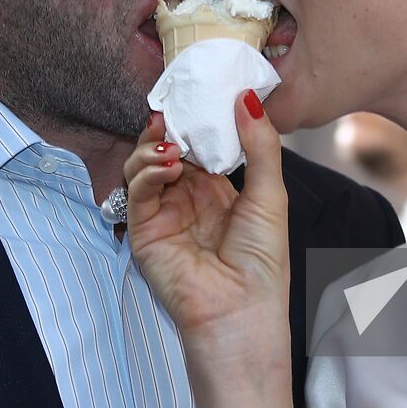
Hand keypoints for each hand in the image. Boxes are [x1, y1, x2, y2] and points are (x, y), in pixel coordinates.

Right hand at [123, 91, 289, 337]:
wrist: (240, 312)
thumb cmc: (262, 261)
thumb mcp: (269, 193)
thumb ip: (259, 145)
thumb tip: (248, 97)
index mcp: (218, 191)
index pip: (199, 145)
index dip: (197, 121)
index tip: (200, 95)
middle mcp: (188, 199)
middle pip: (168, 150)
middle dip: (170, 128)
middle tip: (175, 110)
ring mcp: (165, 214)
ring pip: (146, 166)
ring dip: (153, 147)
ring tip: (171, 143)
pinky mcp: (145, 231)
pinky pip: (137, 191)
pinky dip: (147, 171)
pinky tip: (167, 165)